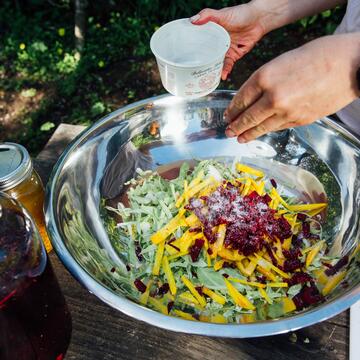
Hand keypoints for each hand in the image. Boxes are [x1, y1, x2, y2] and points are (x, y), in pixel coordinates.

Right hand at [191, 4, 265, 79]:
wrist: (260, 19)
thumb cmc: (242, 13)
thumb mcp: (222, 14)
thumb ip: (208, 15)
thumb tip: (193, 20)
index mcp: (211, 33)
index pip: (198, 42)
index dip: (192, 49)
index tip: (184, 57)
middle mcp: (217, 42)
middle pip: (206, 55)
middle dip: (201, 64)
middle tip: (194, 71)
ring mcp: (225, 50)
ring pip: (216, 62)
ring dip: (213, 70)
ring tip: (208, 77)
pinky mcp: (234, 55)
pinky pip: (228, 65)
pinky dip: (225, 71)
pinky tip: (222, 76)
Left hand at [225, 33, 359, 142]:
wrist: (349, 64)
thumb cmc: (316, 56)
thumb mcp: (282, 62)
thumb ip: (264, 81)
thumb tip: (250, 98)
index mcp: (264, 77)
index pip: (240, 99)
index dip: (232, 110)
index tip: (227, 116)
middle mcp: (272, 97)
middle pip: (247, 117)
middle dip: (236, 126)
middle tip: (228, 132)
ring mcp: (286, 111)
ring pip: (261, 127)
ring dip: (248, 134)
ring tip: (239, 138)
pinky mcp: (299, 120)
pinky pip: (277, 127)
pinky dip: (267, 130)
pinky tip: (262, 132)